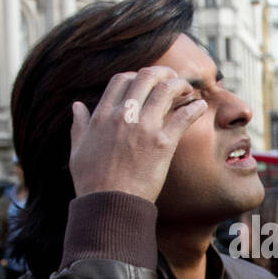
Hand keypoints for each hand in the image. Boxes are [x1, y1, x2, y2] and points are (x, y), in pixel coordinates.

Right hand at [68, 67, 206, 201]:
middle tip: (172, 79)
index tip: (146, 84)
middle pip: (146, 77)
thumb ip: (79, 126)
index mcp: (102, 115)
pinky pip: (183, 116)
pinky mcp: (162, 142)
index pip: (122, 80)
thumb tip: (77, 106)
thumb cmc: (92, 183)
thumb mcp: (77, 151)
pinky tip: (199, 107)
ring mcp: (144, 127)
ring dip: (180, 85)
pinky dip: (194, 108)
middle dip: (162, 73)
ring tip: (187, 90)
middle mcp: (123, 115)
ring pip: (166, 90)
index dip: (136, 76)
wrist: (109, 205)